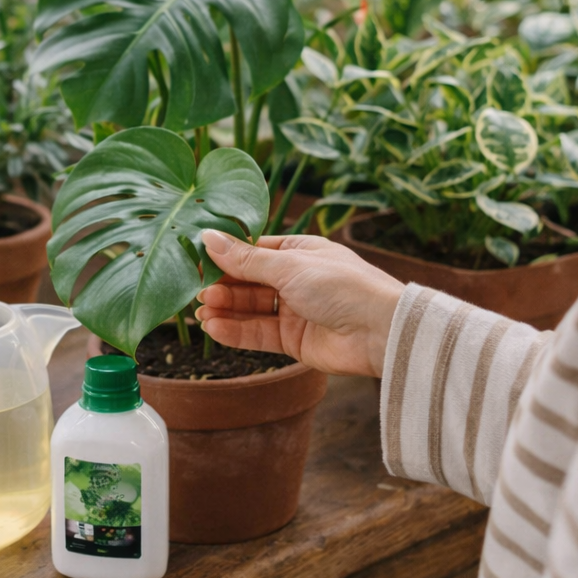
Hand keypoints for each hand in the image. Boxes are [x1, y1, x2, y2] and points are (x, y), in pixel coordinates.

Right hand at [196, 231, 404, 377]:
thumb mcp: (289, 266)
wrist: (381, 332)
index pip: (252, 251)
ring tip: (201, 311)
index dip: (224, 256)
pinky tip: (214, 328)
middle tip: (196, 291)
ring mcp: (294, 310)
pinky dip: (235, 332)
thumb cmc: (342, 286)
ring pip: (250, 309)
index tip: (196, 261)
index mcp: (298, 252)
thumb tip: (208, 238)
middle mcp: (295, 280)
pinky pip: (258, 334)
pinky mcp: (294, 340)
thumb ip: (245, 259)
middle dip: (222, 286)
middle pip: (248, 281)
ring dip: (224, 309)